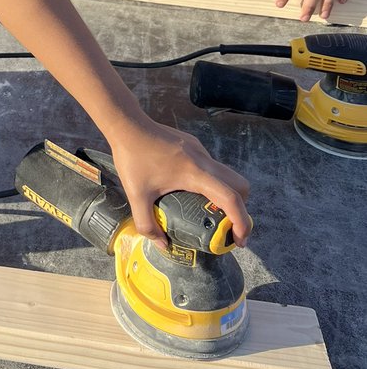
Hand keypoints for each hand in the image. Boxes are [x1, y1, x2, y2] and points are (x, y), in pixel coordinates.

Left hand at [109, 117, 250, 248]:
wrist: (127, 124)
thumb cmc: (132, 157)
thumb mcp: (136, 195)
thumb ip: (147, 224)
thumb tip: (162, 244)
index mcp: (195, 173)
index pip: (231, 198)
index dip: (242, 222)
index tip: (239, 240)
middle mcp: (203, 160)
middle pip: (239, 185)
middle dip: (240, 209)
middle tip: (226, 227)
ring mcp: (200, 150)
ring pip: (227, 175)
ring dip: (226, 194)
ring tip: (209, 212)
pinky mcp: (193, 145)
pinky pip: (211, 167)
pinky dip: (212, 183)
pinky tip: (190, 191)